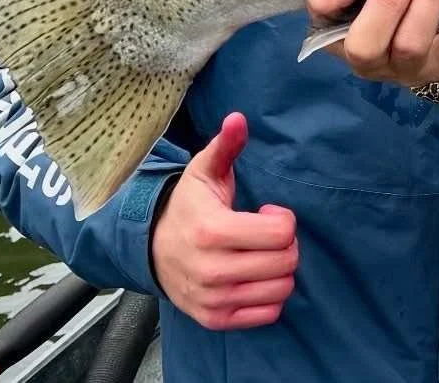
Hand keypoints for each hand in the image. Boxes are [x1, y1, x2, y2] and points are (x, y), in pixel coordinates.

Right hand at [150, 113, 298, 329]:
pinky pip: (267, 314)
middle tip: (266, 233)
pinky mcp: (215, 319)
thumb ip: (226, 146)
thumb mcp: (204, 170)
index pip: (282, 232)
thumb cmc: (189, 205)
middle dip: (285, 243)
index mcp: (212, 231)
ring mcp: (213, 299)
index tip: (266, 211)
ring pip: (282, 289)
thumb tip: (238, 118)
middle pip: (286, 261)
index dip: (282, 217)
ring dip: (280, 270)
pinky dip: (269, 295)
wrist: (152, 248)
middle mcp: (212, 270)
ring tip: (259, 254)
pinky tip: (254, 276)